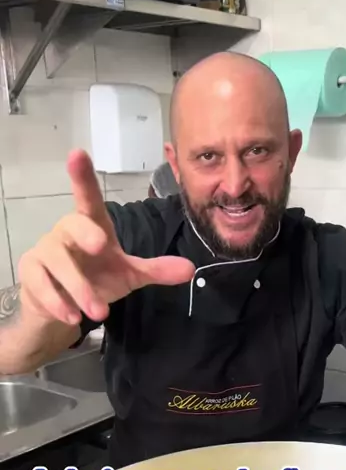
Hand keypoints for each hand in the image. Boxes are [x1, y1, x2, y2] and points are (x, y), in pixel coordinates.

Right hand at [17, 149, 193, 325]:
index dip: (83, 176)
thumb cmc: (95, 278)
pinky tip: (73, 316)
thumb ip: (156, 270)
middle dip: (86, 233)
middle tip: (101, 246)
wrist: (63, 306)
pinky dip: (58, 301)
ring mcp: (45, 251)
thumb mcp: (128, 275)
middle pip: (72, 224)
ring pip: (58, 262)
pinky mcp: (31, 273)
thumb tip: (190, 269)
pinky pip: (40, 284)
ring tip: (98, 312)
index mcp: (91, 225)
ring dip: (80, 288)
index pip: (87, 197)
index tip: (77, 153)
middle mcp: (66, 232)